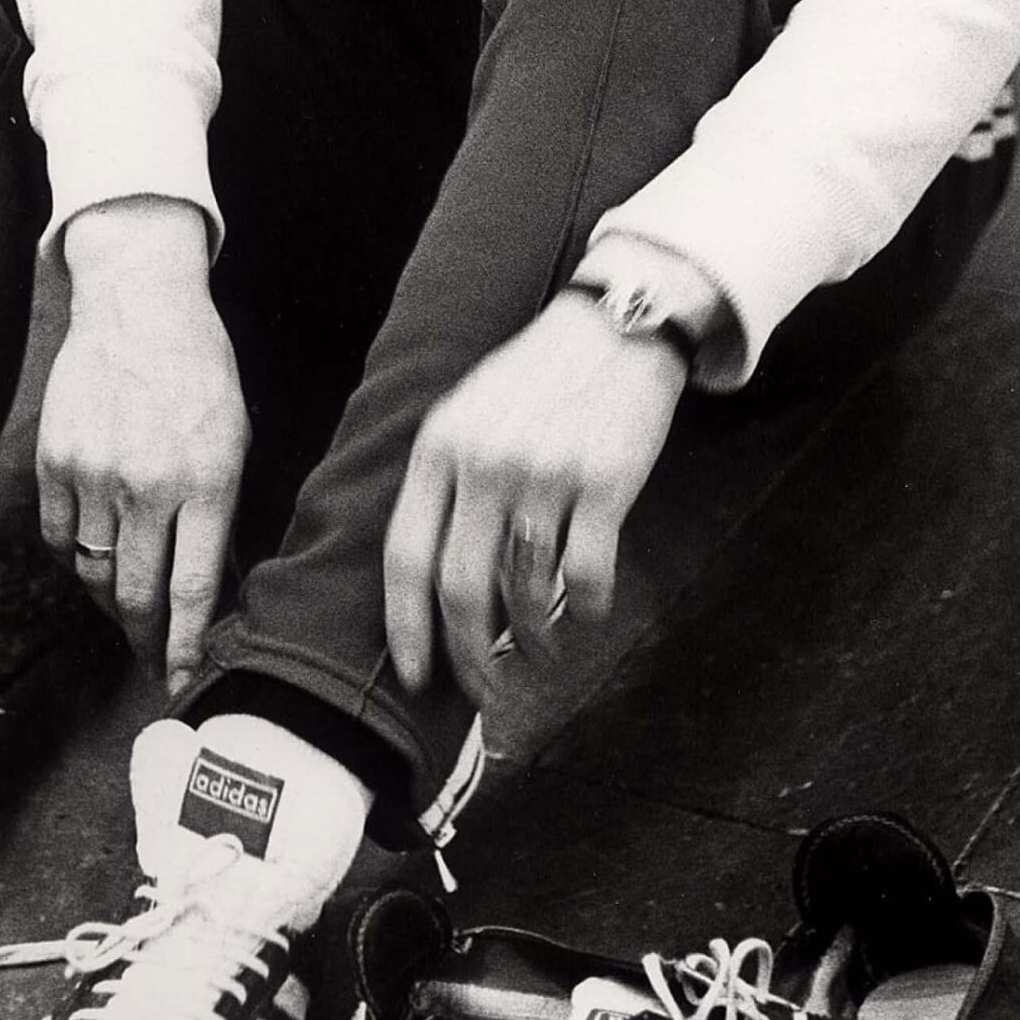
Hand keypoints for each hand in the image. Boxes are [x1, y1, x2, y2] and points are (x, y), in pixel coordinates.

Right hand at [37, 198, 248, 694]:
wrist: (138, 304)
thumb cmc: (198, 370)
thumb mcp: (233, 439)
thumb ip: (220, 514)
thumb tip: (209, 587)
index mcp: (207, 480)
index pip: (193, 588)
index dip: (186, 644)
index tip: (183, 677)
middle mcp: (148, 484)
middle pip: (135, 593)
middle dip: (146, 639)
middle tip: (154, 660)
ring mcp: (95, 473)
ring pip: (93, 572)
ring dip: (110, 602)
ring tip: (127, 611)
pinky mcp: (55, 461)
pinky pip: (60, 538)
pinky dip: (76, 559)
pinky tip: (94, 558)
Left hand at [382, 292, 687, 706]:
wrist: (615, 328)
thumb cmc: (537, 381)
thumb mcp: (469, 415)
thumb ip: (447, 486)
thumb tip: (440, 588)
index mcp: (440, 447)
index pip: (405, 555)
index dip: (405, 626)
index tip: (414, 675)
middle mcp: (485, 462)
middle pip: (461, 590)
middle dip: (468, 657)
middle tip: (484, 691)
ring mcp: (544, 472)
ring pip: (526, 592)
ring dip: (533, 639)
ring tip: (540, 651)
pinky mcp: (603, 481)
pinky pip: (587, 574)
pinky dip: (587, 608)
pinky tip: (588, 611)